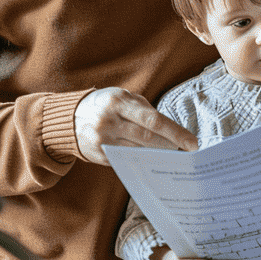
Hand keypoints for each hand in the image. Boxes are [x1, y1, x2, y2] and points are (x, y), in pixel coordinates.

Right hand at [74, 87, 197, 164]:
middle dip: (171, 146)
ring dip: (159, 155)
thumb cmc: (104, 104)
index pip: (153, 119)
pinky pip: (126, 159)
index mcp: (118, 101)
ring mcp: (102, 140)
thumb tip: (171, 129)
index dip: (175, 132)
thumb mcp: (122, 97)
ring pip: (138, 151)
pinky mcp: (99, 155)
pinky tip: (156, 162)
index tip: (192, 142)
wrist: (68, 118)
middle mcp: (109, 120)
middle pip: (147, 138)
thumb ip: (144, 110)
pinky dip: (143, 160)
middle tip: (188, 154)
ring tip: (176, 157)